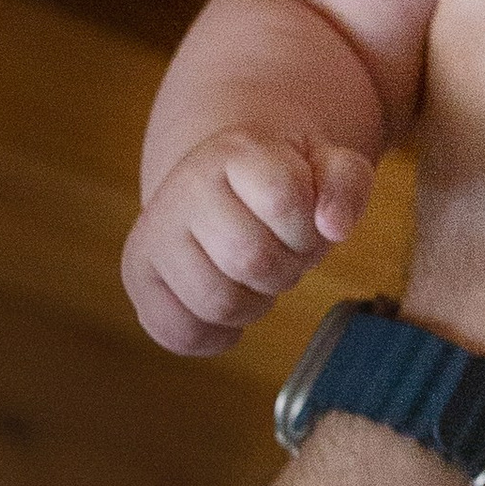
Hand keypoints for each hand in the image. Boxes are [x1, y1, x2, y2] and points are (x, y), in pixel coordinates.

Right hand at [123, 130, 374, 355]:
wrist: (224, 188)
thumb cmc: (284, 187)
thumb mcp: (328, 169)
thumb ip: (346, 185)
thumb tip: (333, 227)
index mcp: (234, 150)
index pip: (285, 200)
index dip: (308, 226)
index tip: (302, 219)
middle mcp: (183, 187)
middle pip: (253, 260)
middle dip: (286, 269)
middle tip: (281, 252)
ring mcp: (153, 233)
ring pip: (219, 303)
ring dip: (255, 303)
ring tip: (254, 275)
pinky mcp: (138, 277)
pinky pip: (181, 334)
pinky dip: (218, 335)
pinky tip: (229, 300)